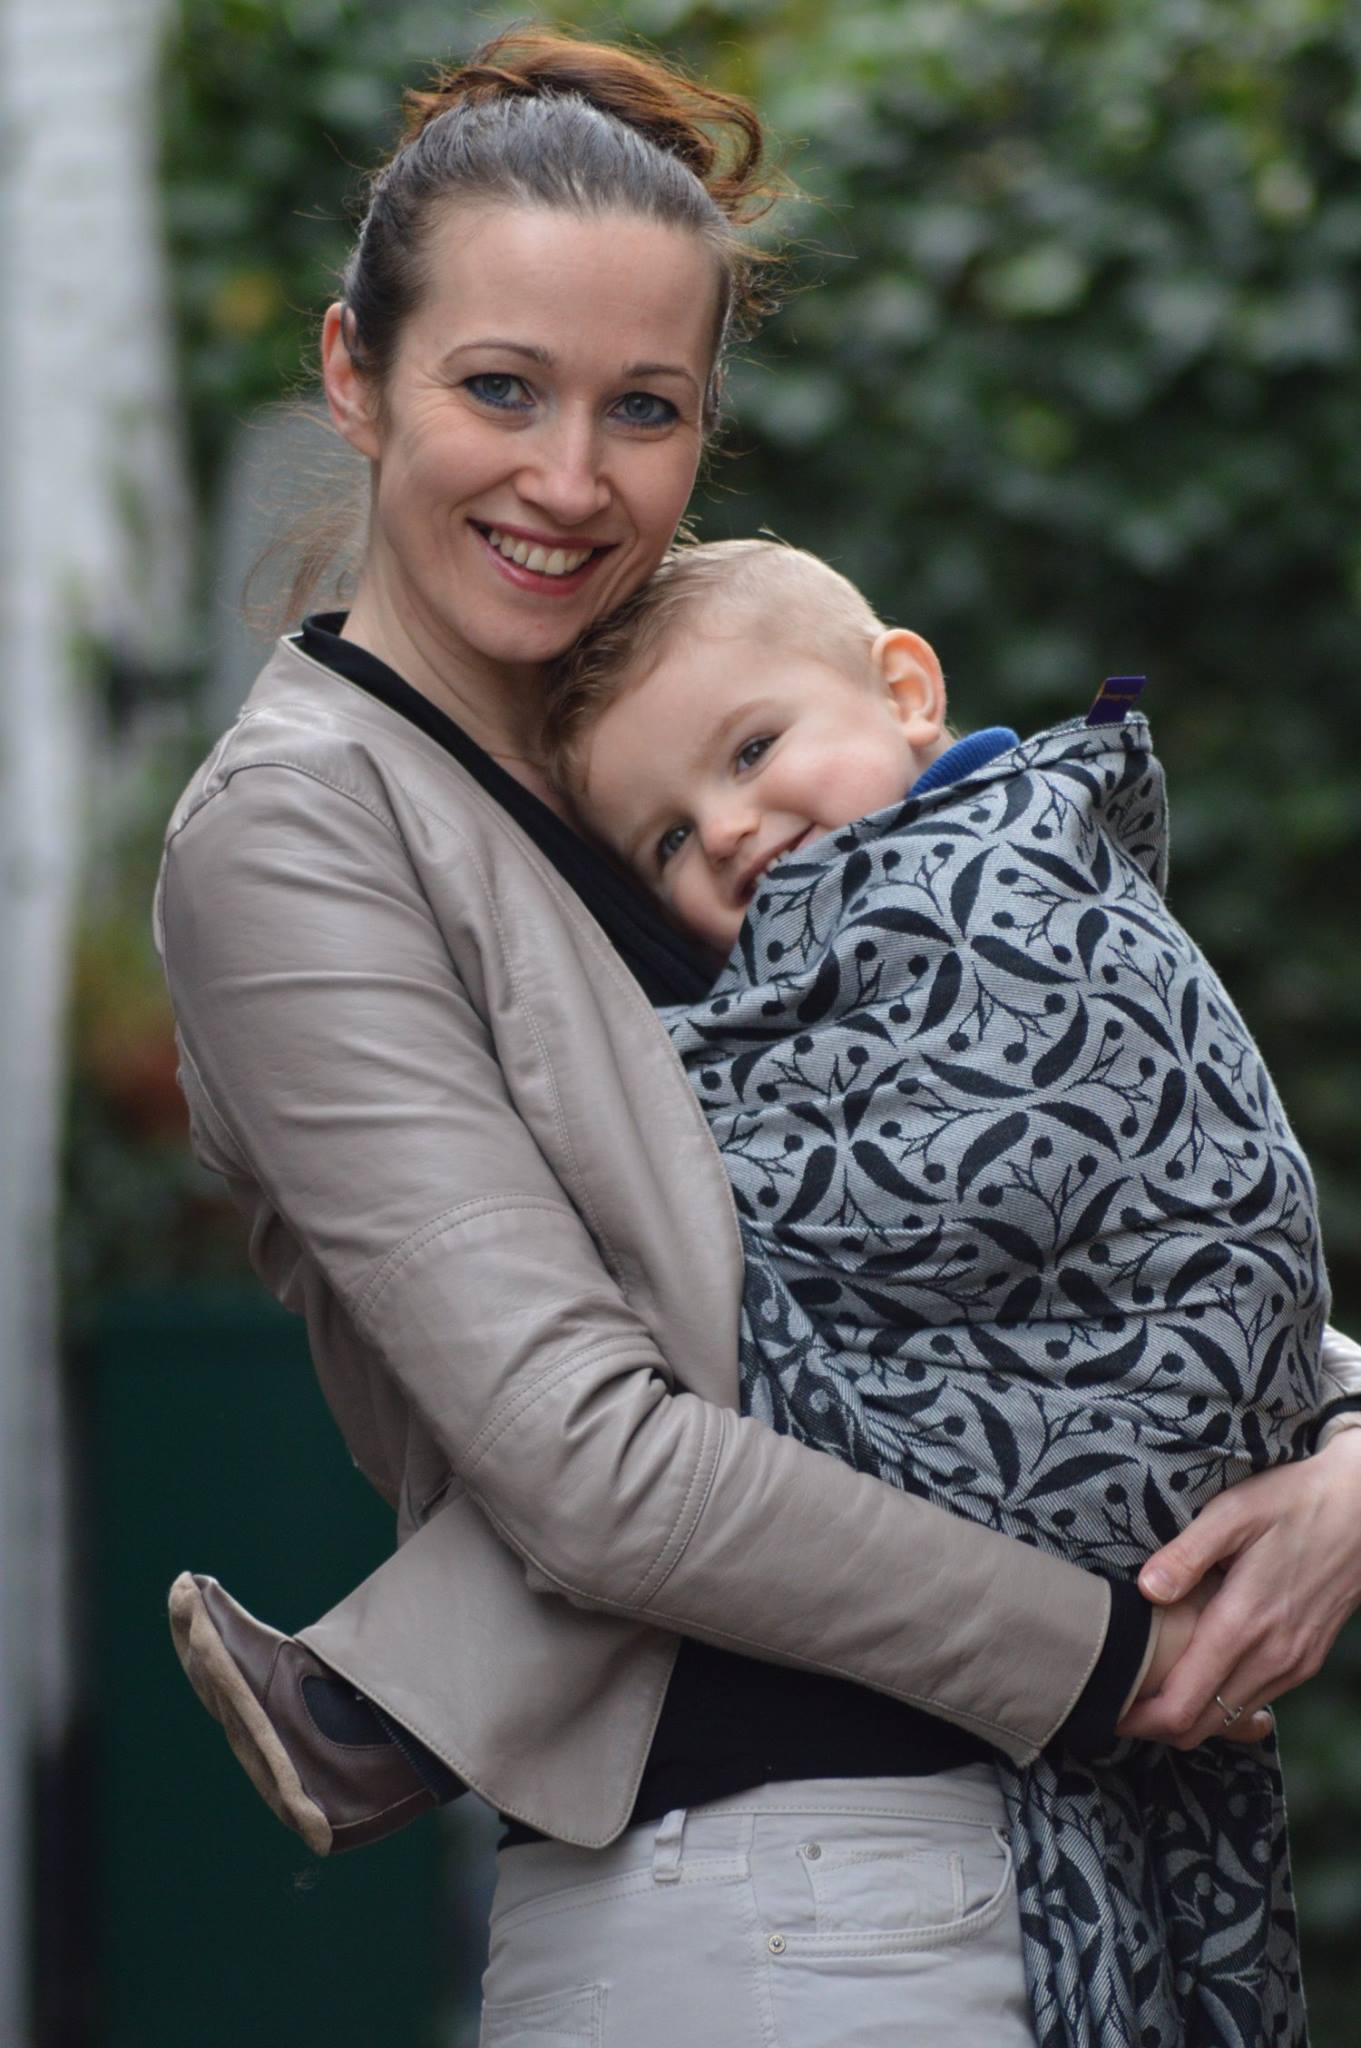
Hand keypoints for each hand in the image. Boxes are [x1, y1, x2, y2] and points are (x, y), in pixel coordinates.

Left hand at [1116, 1430, 1360, 1748]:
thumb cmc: (1294, 1502)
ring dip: (1188, 1715)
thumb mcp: (1234, 1513)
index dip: (1139, 1718)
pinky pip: (1256, 1700)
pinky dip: (1221, 1702)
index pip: (1183, 1706)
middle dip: (1155, 1724)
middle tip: (1117, 1700)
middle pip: (1201, 1725)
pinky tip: (1197, 1673)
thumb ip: (1187, 1555)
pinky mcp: (1306, 1660)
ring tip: (1148, 1686)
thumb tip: (1146, 1590)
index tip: (1106, 1707)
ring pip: (1229, 1717)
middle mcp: (1271, 1657)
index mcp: (1244, 1624)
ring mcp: (1293, 1663)